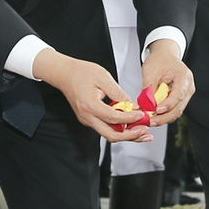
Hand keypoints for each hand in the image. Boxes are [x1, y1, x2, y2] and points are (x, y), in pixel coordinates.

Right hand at [33, 50, 150, 142]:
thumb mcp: (103, 78)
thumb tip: (133, 106)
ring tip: (142, 132)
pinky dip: (119, 129)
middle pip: (111, 135)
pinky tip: (130, 126)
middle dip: (130, 136)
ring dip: (126, 135)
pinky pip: (106, 128)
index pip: (113, 118)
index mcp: (90, 105)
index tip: (142, 116)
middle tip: (145, 132)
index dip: (130, 119)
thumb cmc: (81, 72)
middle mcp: (87, 117)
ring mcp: (87, 120)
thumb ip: (119, 93)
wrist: (64, 74)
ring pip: (109, 134)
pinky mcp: (89, 119)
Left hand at [139, 40, 195, 125]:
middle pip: (179, 108)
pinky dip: (164, 115)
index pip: (177, 95)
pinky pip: (173, 110)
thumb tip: (145, 104)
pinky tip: (154, 117)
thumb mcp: (151, 70)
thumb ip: (148, 88)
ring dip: (163, 118)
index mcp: (184, 77)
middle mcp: (188, 87)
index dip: (167, 105)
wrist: (165, 56)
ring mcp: (186, 94)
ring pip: (176, 112)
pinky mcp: (180, 99)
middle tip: (150, 121)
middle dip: (164, 117)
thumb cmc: (160, 60)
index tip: (156, 111)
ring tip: (150, 120)